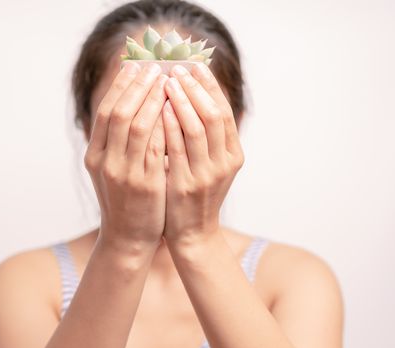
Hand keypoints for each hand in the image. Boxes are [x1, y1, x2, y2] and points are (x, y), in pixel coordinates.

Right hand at [84, 61, 168, 251]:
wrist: (127, 238)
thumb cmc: (124, 201)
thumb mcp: (112, 170)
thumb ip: (116, 142)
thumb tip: (134, 106)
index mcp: (95, 155)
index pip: (105, 111)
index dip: (120, 86)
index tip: (135, 66)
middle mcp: (105, 162)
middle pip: (118, 113)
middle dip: (137, 86)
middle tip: (154, 66)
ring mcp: (124, 174)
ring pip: (137, 126)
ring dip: (152, 99)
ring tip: (166, 80)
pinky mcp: (144, 185)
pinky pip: (155, 147)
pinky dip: (164, 125)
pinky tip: (175, 109)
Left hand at [161, 63, 244, 246]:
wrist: (192, 234)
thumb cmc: (195, 194)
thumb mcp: (209, 165)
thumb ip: (206, 137)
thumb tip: (191, 98)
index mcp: (233, 154)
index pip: (224, 111)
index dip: (210, 87)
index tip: (196, 65)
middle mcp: (225, 162)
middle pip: (215, 115)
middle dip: (197, 88)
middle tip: (178, 67)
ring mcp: (208, 175)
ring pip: (198, 128)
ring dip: (183, 101)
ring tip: (168, 80)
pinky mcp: (187, 186)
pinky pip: (178, 148)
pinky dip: (170, 125)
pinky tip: (160, 108)